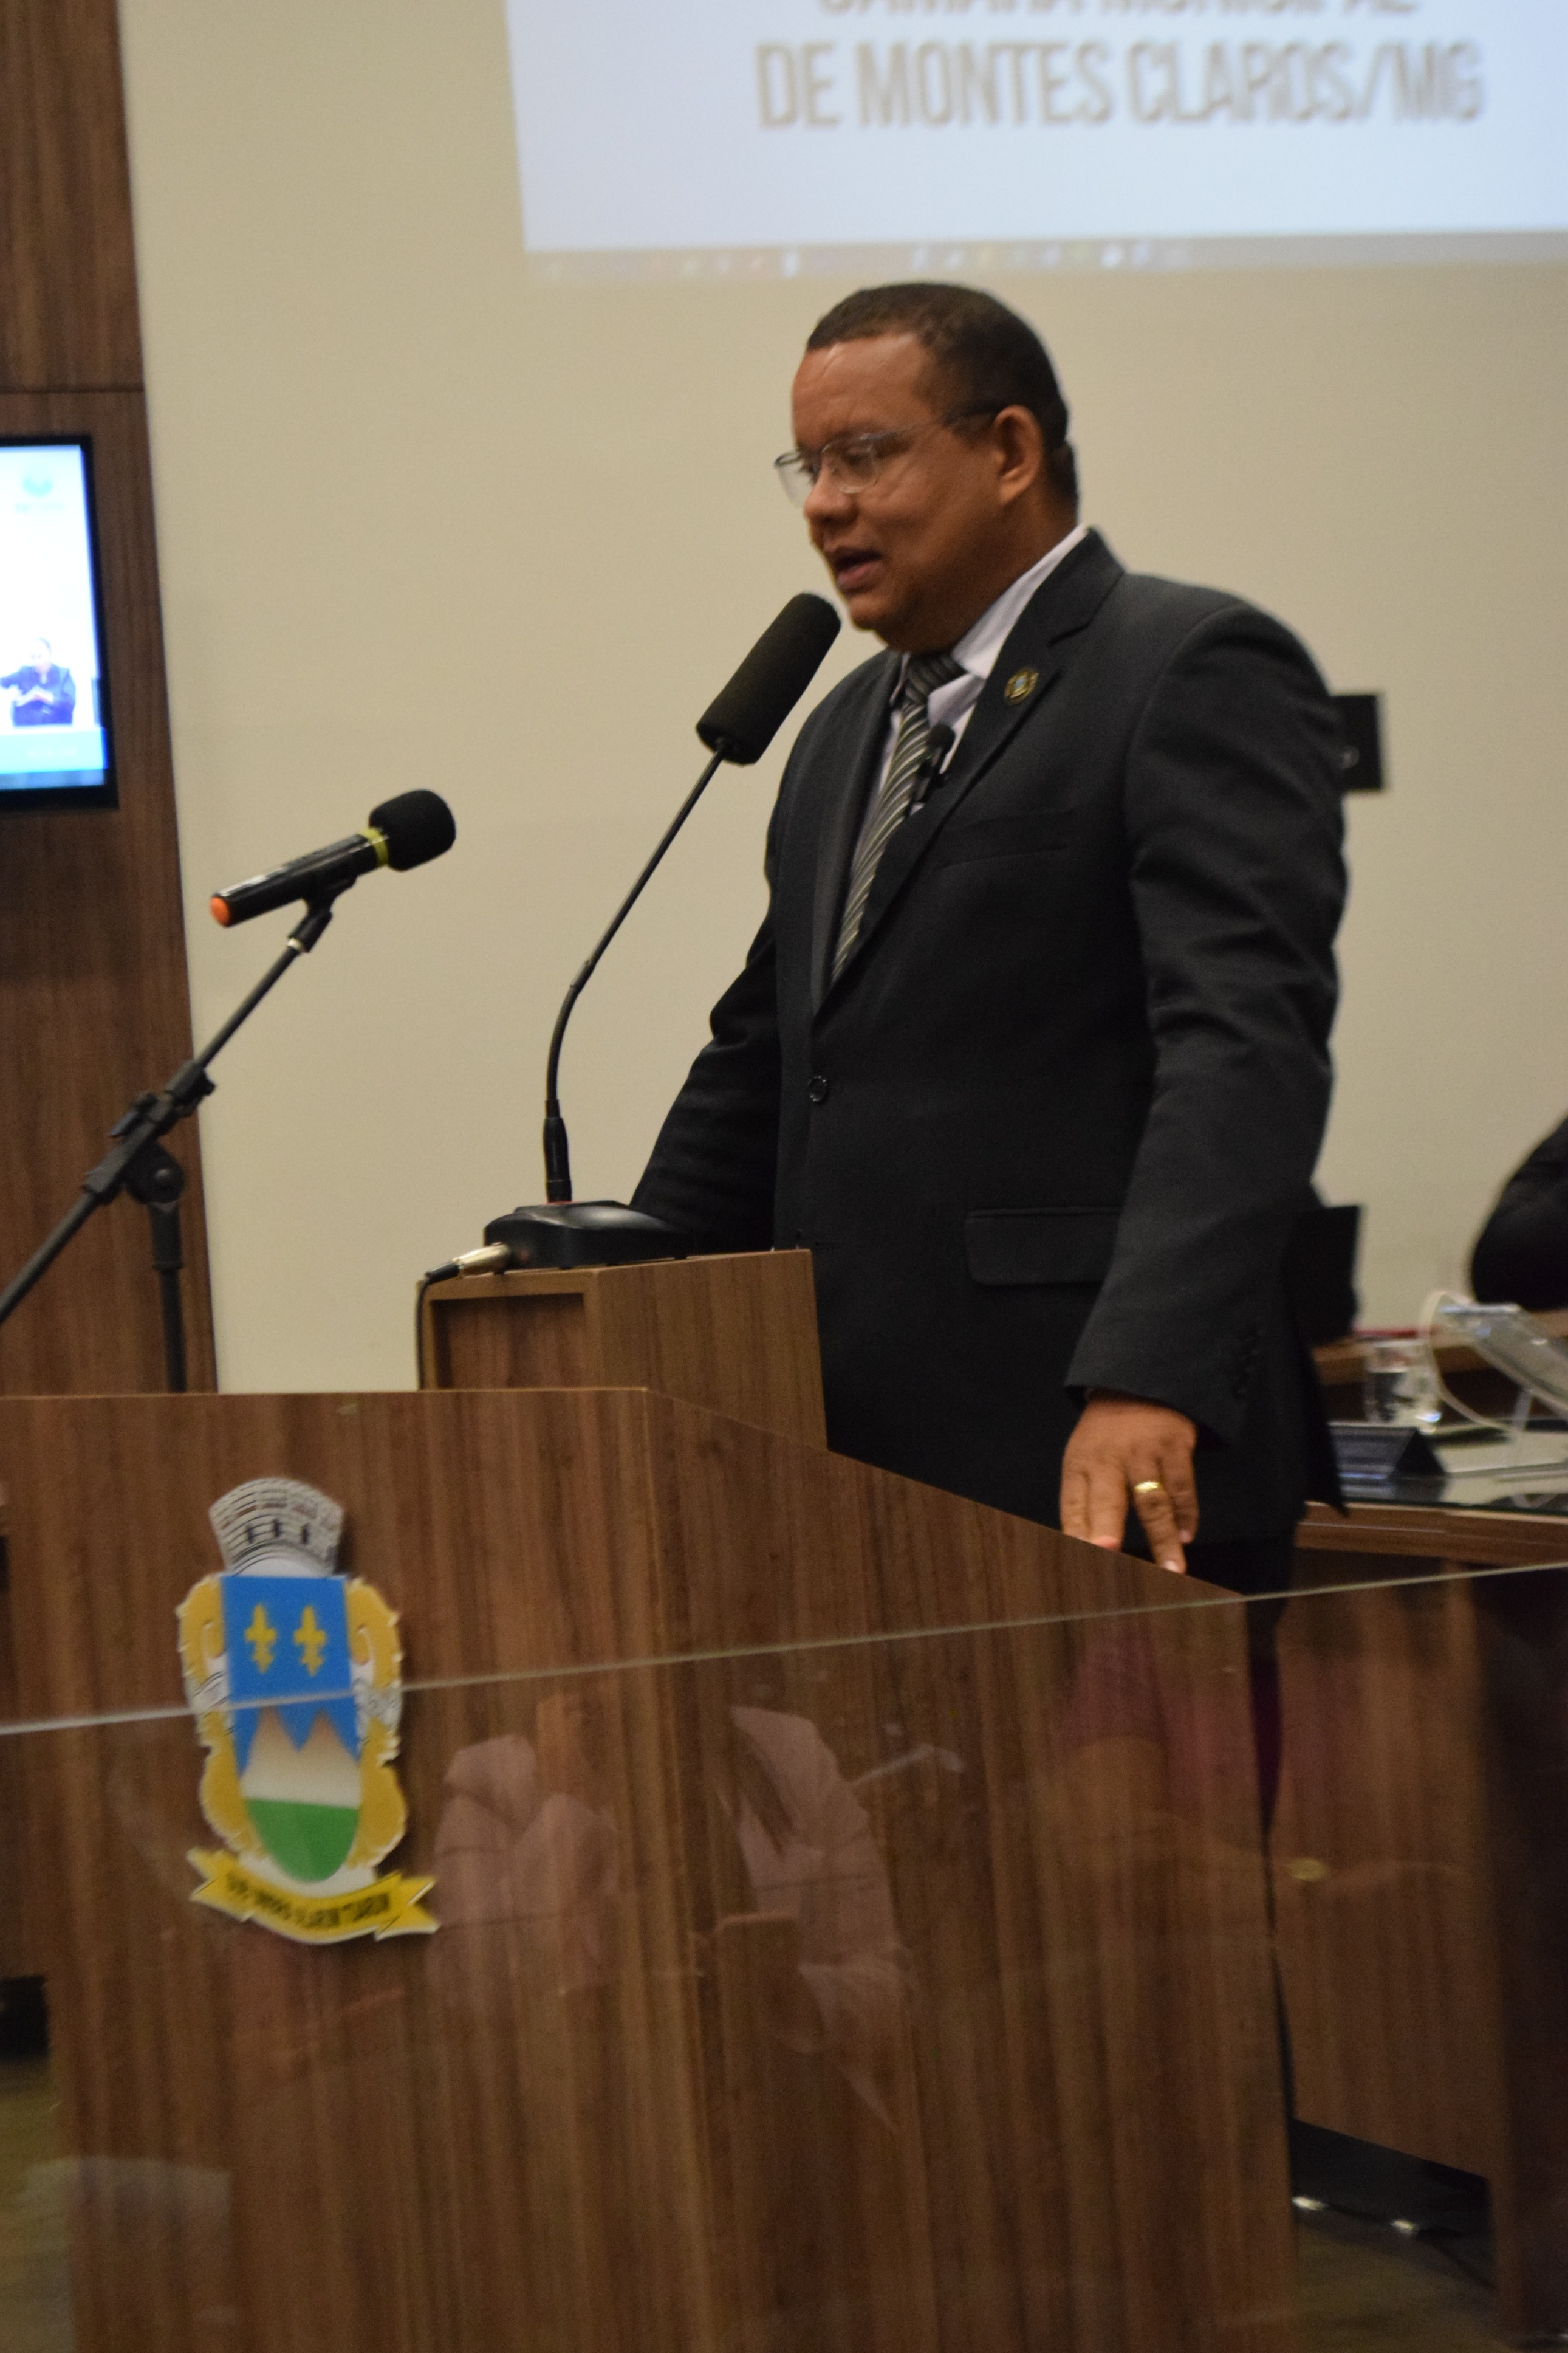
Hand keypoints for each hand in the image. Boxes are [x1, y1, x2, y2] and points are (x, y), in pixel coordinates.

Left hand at [1059, 1393, 1197, 1573]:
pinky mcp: (1174, 1448)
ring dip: (1163, 1539)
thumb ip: (1085, 1501)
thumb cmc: (1107, 1434)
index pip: (1073, 1505)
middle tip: (1109, 1553)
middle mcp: (1109, 1460)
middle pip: (1108, 1500)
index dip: (1075, 1531)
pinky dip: (1187, 1514)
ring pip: (1153, 1502)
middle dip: (1107, 1527)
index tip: (1079, 1557)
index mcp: (1080, 1465)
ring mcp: (1143, 1453)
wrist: (1138, 1384)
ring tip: (1172, 1571)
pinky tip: (1187, 1536)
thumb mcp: (1084, 1458)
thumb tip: (1086, 1549)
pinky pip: (1182, 1487)